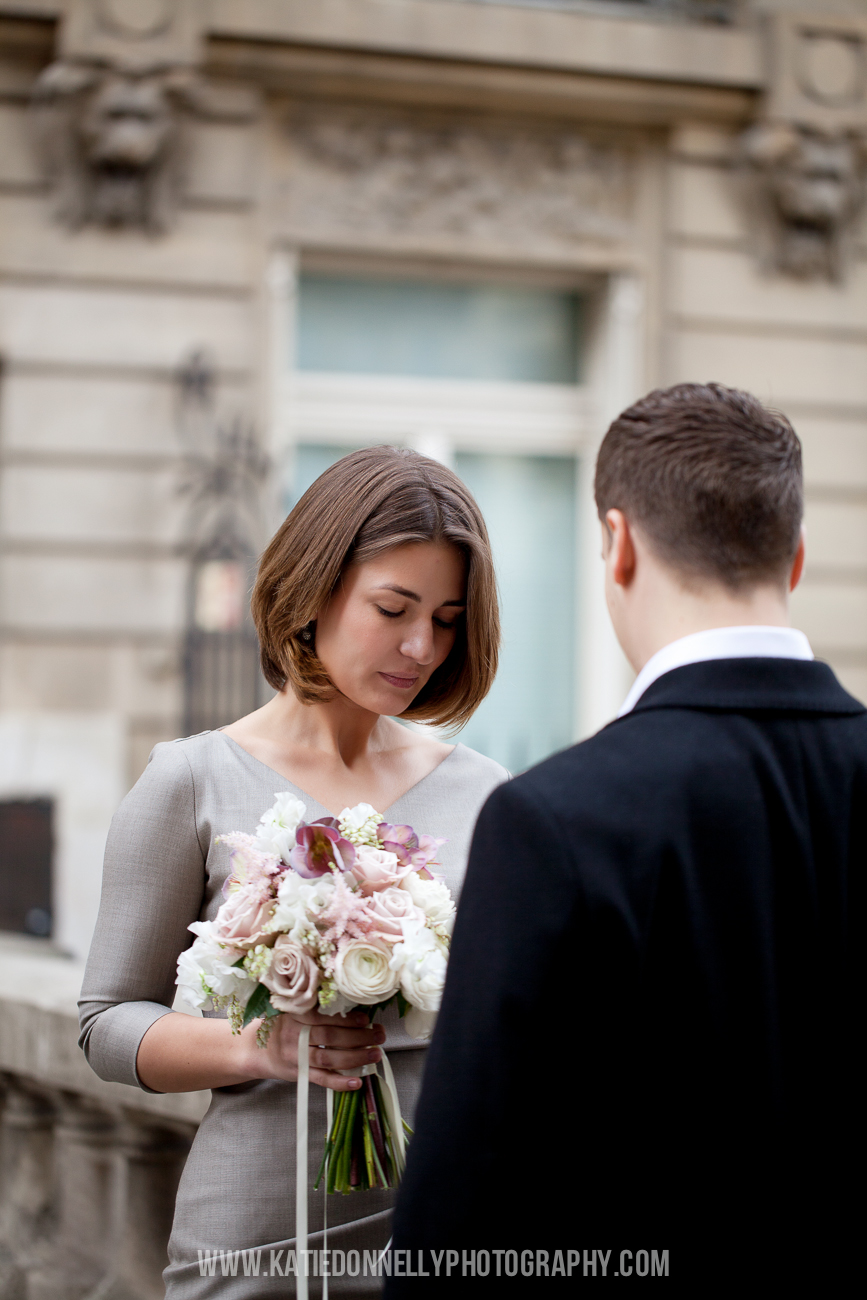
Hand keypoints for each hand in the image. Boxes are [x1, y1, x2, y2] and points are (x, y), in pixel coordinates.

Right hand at [241, 1009, 385, 1091]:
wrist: (252, 1049)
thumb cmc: (279, 1026)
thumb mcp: (290, 1010)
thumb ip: (314, 1009)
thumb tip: (352, 1008)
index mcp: (295, 1016)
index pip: (324, 1017)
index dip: (347, 1019)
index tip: (366, 1018)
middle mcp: (295, 1035)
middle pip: (331, 1037)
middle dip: (359, 1037)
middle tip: (380, 1035)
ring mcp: (296, 1057)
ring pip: (329, 1058)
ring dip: (355, 1058)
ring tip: (375, 1055)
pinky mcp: (298, 1075)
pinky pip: (321, 1080)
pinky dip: (340, 1083)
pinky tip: (357, 1082)